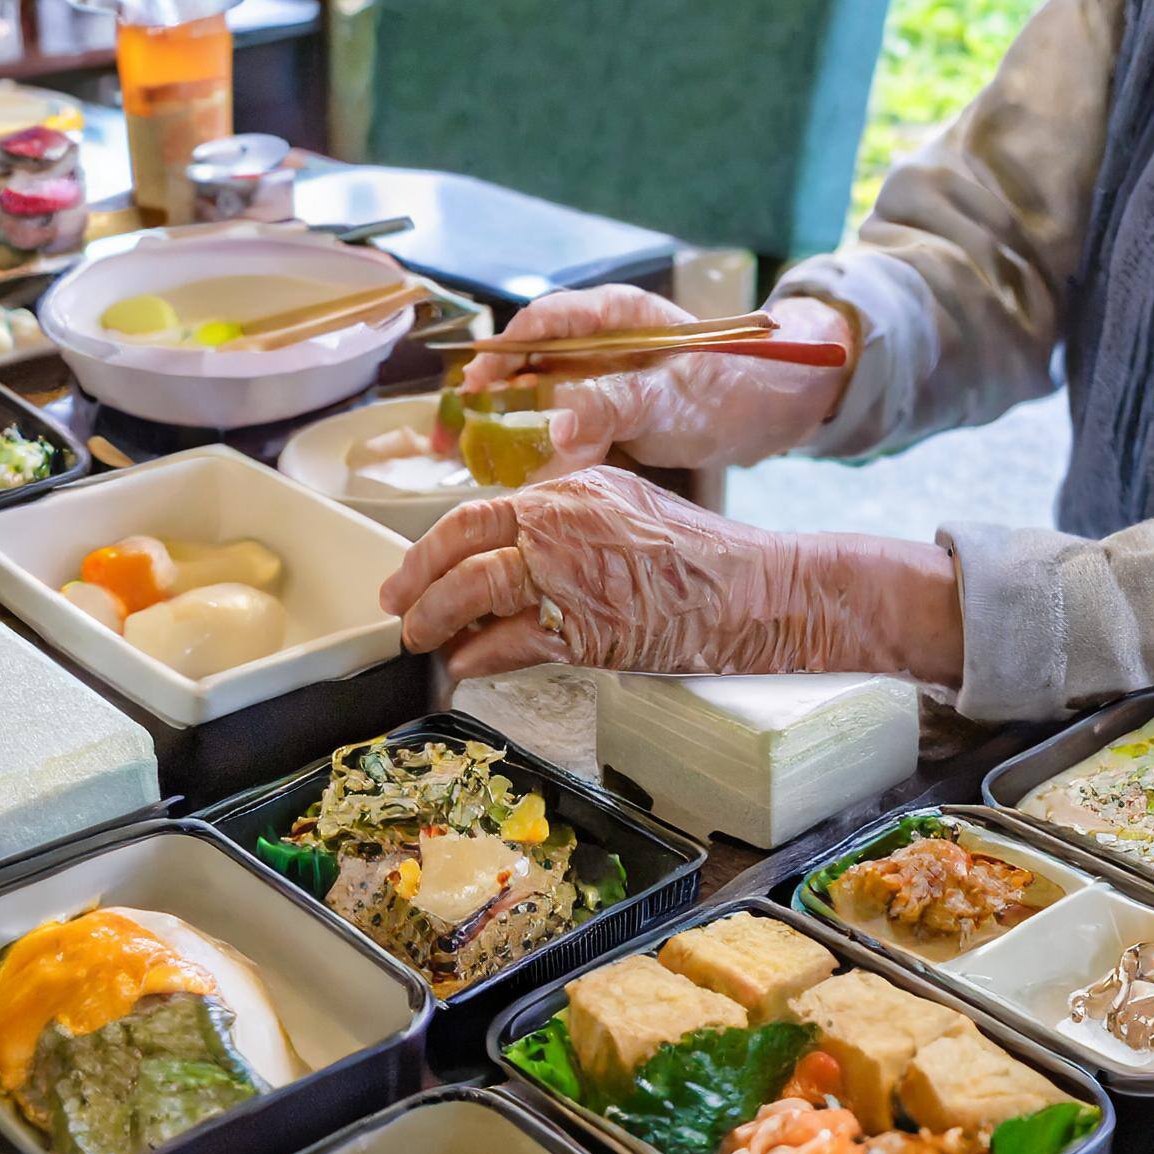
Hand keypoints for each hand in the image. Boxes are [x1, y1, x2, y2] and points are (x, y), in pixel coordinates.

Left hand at [380, 467, 964, 685]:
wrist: (755, 590)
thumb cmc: (704, 559)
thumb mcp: (631, 511)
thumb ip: (572, 523)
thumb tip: (519, 556)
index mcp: (573, 487)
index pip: (481, 511)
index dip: (437, 544)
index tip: (417, 568)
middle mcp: (561, 520)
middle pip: (462, 543)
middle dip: (418, 578)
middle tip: (398, 606)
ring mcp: (568, 571)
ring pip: (474, 590)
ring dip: (437, 619)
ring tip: (422, 640)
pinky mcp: (582, 625)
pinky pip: (509, 641)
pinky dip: (479, 656)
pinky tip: (467, 666)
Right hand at [456, 286, 854, 475]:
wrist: (785, 407)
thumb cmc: (740, 382)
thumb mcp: (678, 395)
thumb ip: (619, 404)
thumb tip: (561, 422)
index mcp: (615, 315)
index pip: (541, 323)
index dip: (500, 353)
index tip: (470, 386)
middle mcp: (603, 342)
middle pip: (528, 363)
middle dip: (486, 399)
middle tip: (448, 439)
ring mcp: (607, 378)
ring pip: (543, 399)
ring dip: (509, 429)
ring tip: (472, 466)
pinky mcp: (616, 413)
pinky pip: (569, 429)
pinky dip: (545, 453)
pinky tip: (525, 483)